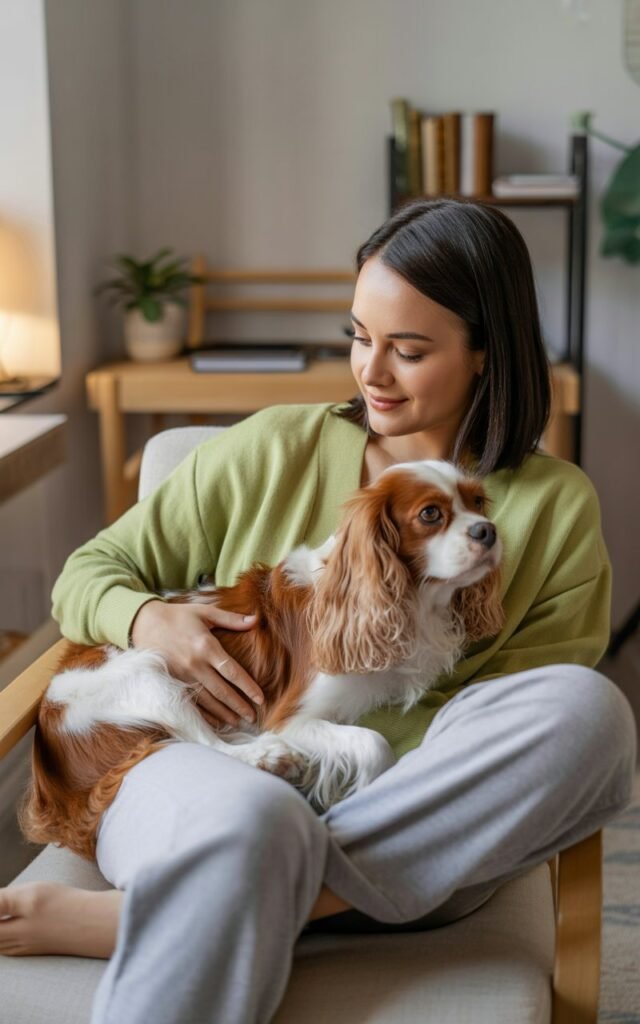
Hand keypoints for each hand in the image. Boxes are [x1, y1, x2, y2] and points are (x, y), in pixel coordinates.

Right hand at [130, 599, 263, 727]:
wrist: (144, 623)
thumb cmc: (178, 616)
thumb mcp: (205, 612)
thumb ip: (231, 619)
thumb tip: (255, 620)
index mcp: (206, 646)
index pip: (232, 672)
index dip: (248, 687)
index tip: (261, 699)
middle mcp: (195, 664)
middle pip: (222, 691)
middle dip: (239, 706)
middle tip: (253, 717)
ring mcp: (182, 676)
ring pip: (207, 700)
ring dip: (224, 713)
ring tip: (238, 722)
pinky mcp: (172, 682)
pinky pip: (191, 702)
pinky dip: (204, 714)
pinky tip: (215, 721)